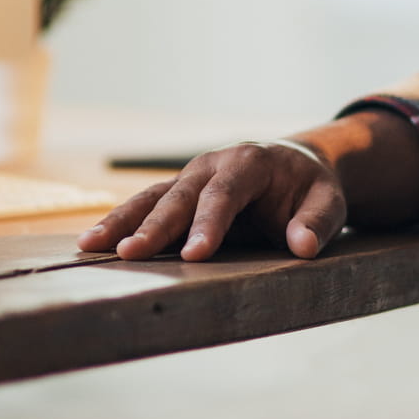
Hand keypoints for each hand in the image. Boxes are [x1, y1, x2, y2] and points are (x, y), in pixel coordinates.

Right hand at [76, 139, 345, 261]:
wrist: (295, 166)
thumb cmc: (310, 189)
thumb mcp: (328, 202)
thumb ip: (316, 223)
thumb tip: (302, 246)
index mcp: (249, 163)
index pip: (225, 194)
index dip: (209, 223)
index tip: (195, 255)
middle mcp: (212, 165)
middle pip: (179, 196)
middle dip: (154, 226)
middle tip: (130, 254)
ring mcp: (190, 178)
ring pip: (151, 198)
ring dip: (122, 222)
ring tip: (90, 246)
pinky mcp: (178, 193)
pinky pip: (146, 207)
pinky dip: (121, 224)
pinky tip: (93, 244)